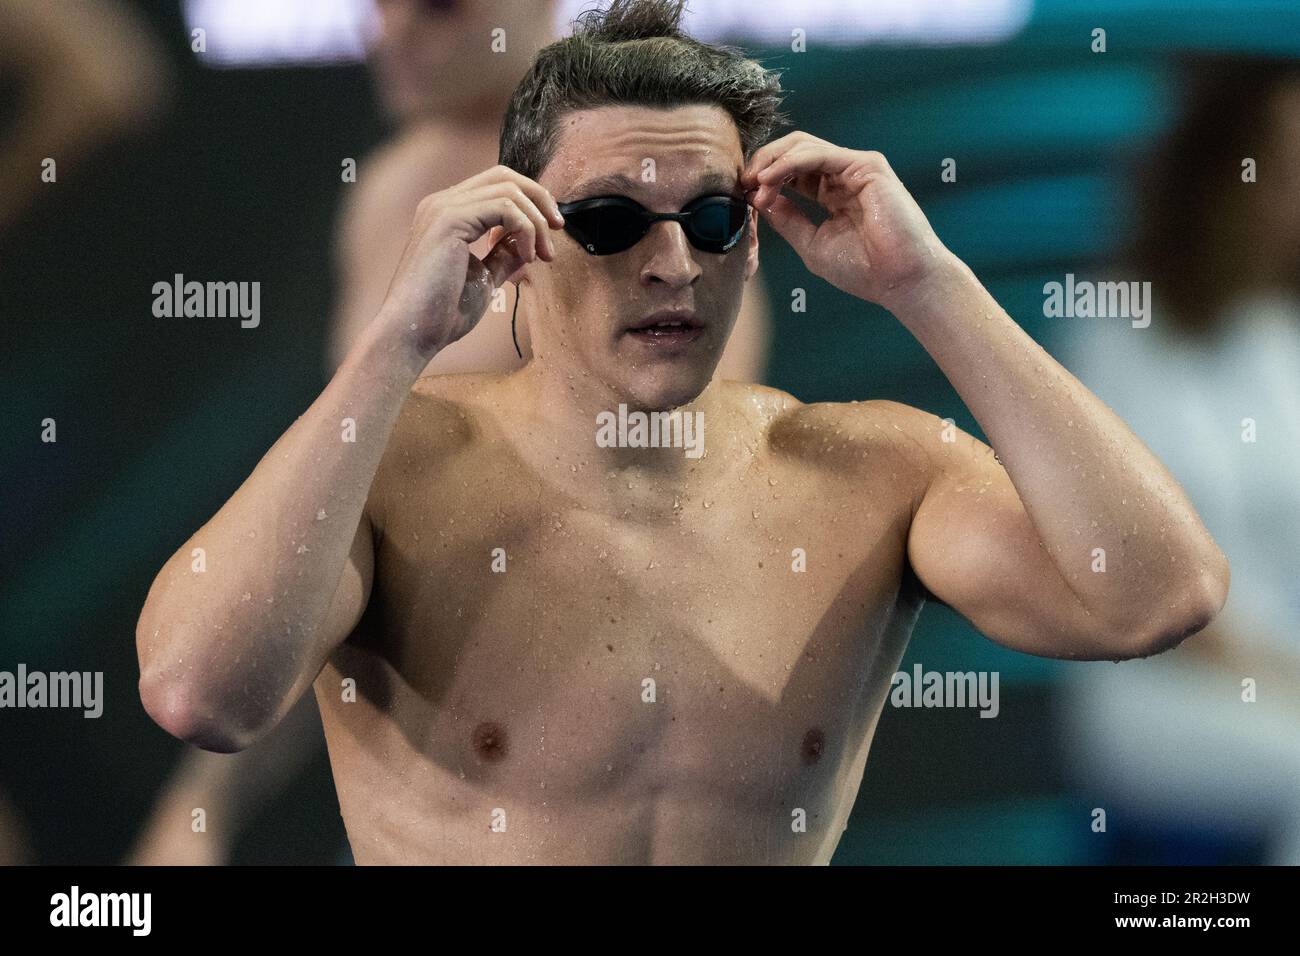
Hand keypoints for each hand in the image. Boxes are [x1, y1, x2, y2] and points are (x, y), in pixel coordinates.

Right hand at [375, 165, 563, 357]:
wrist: (412, 332)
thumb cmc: (442, 313)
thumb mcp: (484, 279)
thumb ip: (503, 256)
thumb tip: (529, 244)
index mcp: (447, 213)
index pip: (496, 185)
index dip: (530, 203)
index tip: (550, 234)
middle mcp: (442, 202)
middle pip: (504, 176)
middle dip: (539, 200)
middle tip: (557, 229)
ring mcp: (443, 207)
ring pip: (509, 189)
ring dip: (537, 221)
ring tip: (543, 255)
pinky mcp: (449, 218)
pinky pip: (505, 206)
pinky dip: (526, 229)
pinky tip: (528, 257)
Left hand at [742, 133, 949, 308]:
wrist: (901, 281)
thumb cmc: (865, 270)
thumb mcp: (812, 244)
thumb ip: (787, 219)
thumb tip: (758, 200)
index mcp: (833, 194)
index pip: (791, 172)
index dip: (763, 178)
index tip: (741, 196)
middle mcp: (845, 176)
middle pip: (794, 150)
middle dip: (763, 162)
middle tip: (742, 182)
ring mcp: (857, 168)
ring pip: (803, 146)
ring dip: (772, 163)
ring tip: (754, 184)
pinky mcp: (867, 166)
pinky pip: (818, 154)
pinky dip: (789, 163)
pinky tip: (770, 179)